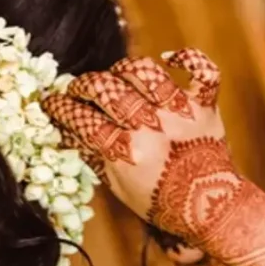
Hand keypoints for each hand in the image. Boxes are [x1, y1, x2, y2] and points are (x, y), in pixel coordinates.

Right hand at [42, 49, 234, 244]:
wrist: (211, 207)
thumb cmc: (163, 202)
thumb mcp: (119, 186)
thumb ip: (94, 156)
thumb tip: (67, 132)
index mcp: (126, 151)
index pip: (83, 120)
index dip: (62, 108)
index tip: (53, 102)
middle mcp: (151, 127)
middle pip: (106, 90)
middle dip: (84, 85)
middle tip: (79, 89)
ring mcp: (179, 112)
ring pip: (145, 71)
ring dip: (123, 69)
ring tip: (115, 77)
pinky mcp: (204, 106)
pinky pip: (202, 70)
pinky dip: (188, 59)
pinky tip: (170, 59)